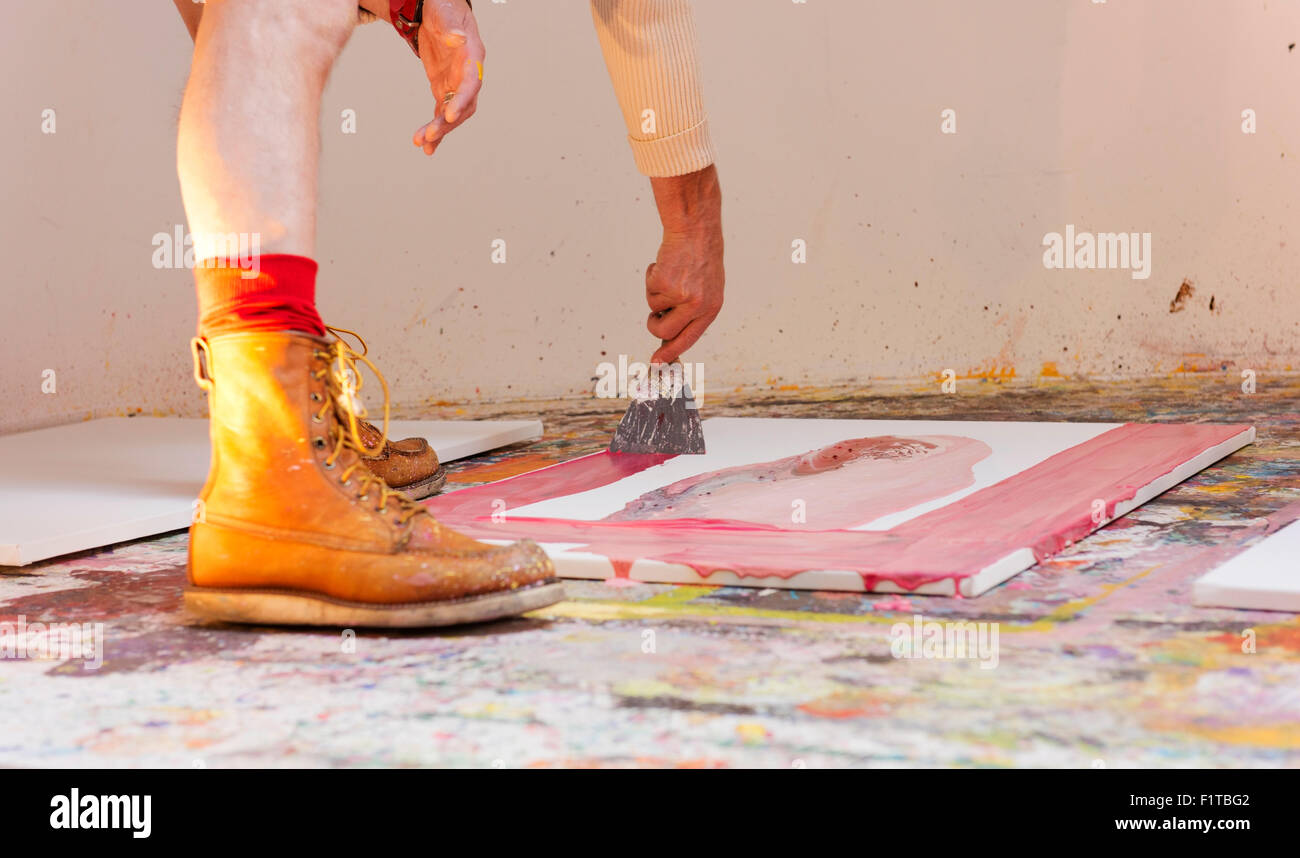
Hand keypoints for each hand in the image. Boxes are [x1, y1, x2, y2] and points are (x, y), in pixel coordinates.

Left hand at [411, 0, 483, 155]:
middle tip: (430, 136)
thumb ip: (451, 27)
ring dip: (439, 131)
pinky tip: (425, 145)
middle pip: (463, 106)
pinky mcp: (443, 88)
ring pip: (451, 113)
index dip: (462, 100)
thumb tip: (457, 39)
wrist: (437, 10)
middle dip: (447, 123)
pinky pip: (441, 112)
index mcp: (472, 57)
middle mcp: (467, 75)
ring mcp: (456, 84)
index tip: (450, 115)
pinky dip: (434, 129)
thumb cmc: (444, 7)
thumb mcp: (446, 12)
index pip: (471, 84)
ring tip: (421, 144)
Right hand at [645, 166, 723, 363]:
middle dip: (653, 324)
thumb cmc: (700, 259)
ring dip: (654, 293)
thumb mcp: (706, 288)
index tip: (656, 362)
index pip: (689, 338)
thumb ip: (692, 312)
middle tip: (654, 314)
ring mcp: (682, 295)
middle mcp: (698, 305)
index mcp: (711, 309)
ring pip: (653, 308)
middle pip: (664, 330)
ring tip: (668, 275)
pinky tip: (664, 263)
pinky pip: (649, 289)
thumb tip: (669, 336)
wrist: (696, 230)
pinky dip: (651, 276)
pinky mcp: (666, 283)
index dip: (671, 352)